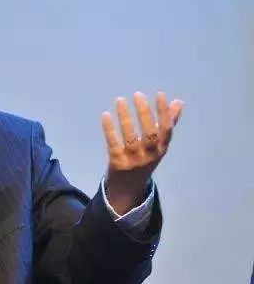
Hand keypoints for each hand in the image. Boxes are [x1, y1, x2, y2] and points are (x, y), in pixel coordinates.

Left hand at [102, 91, 183, 214]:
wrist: (128, 188)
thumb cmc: (144, 159)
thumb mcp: (158, 145)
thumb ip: (167, 124)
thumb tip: (178, 102)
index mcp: (161, 149)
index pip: (166, 129)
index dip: (164, 112)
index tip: (159, 94)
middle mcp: (150, 155)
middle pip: (150, 134)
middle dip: (145, 113)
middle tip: (138, 95)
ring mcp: (133, 160)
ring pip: (131, 138)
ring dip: (125, 118)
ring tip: (120, 100)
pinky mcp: (117, 163)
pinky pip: (114, 144)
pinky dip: (109, 130)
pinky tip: (105, 115)